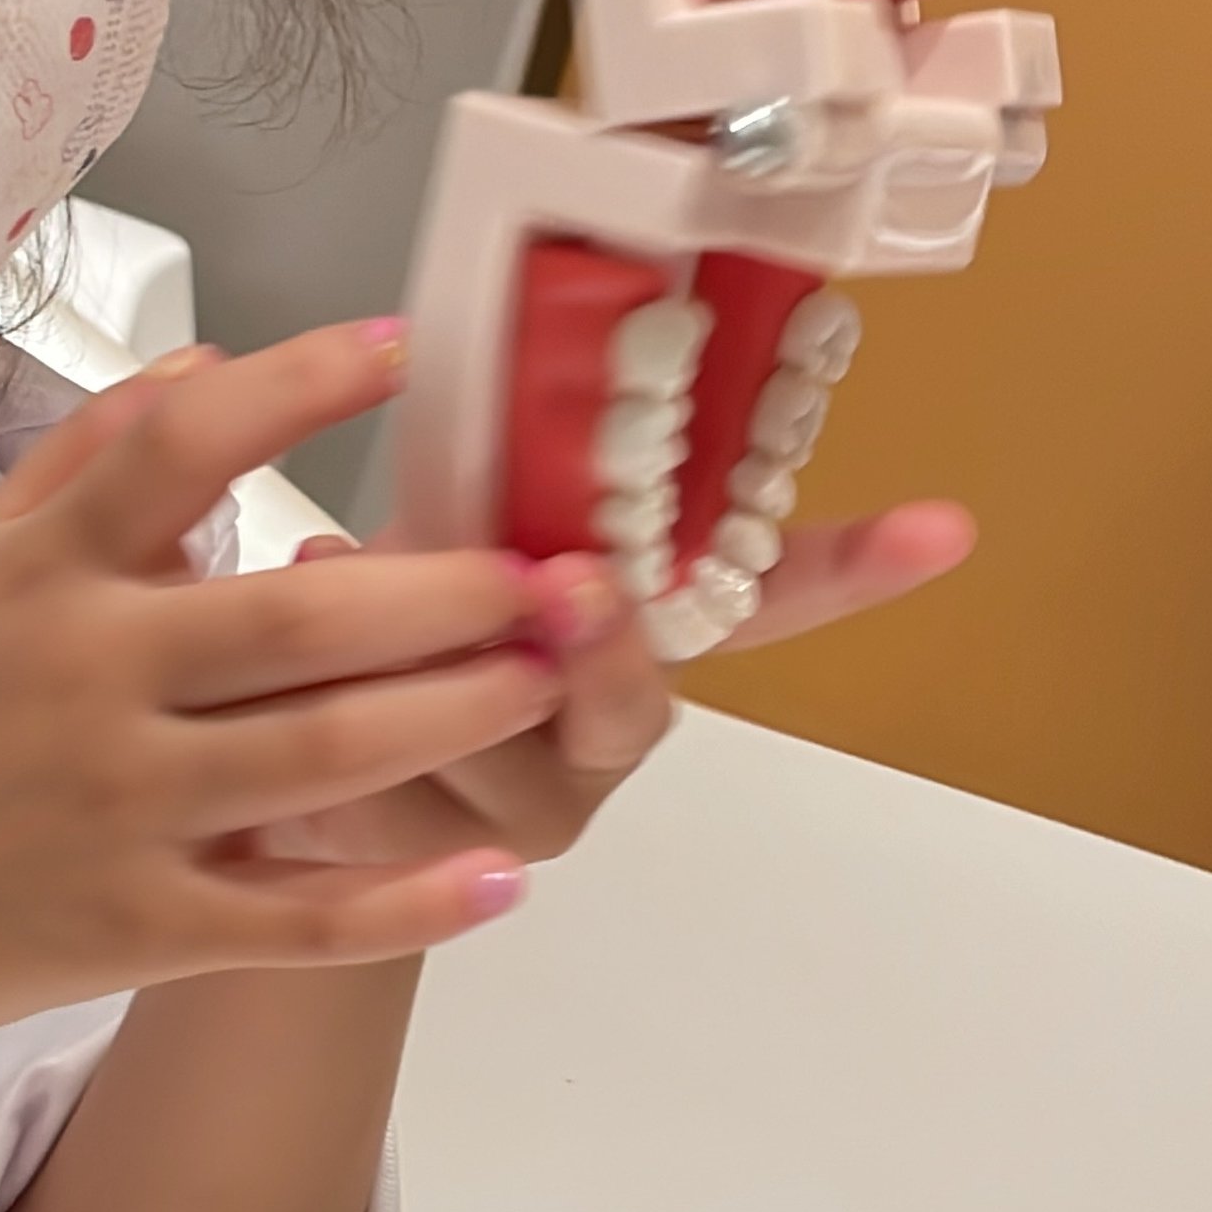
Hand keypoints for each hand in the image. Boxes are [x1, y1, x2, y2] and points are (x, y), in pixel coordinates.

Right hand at [0, 323, 566, 1059]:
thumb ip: (84, 461)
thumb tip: (207, 361)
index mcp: (44, 576)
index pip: (177, 450)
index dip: (297, 387)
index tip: (405, 349)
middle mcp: (88, 681)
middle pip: (298, 618)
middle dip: (442, 593)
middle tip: (541, 575)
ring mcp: (123, 810)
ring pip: (324, 757)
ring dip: (455, 715)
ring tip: (543, 679)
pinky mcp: (146, 926)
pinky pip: (297, 918)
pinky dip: (405, 904)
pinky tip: (497, 878)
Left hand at [246, 489, 974, 874]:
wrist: (268, 762)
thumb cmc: (379, 621)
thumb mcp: (445, 523)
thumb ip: (511, 471)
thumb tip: (534, 348)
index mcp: (633, 636)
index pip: (762, 602)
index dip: (850, 569)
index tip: (943, 529)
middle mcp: (601, 732)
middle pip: (635, 707)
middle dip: (604, 646)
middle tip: (570, 586)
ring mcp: (532, 810)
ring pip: (509, 753)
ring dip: (429, 671)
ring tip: (338, 578)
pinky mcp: (439, 863)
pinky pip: (403, 798)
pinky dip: (340, 716)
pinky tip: (296, 643)